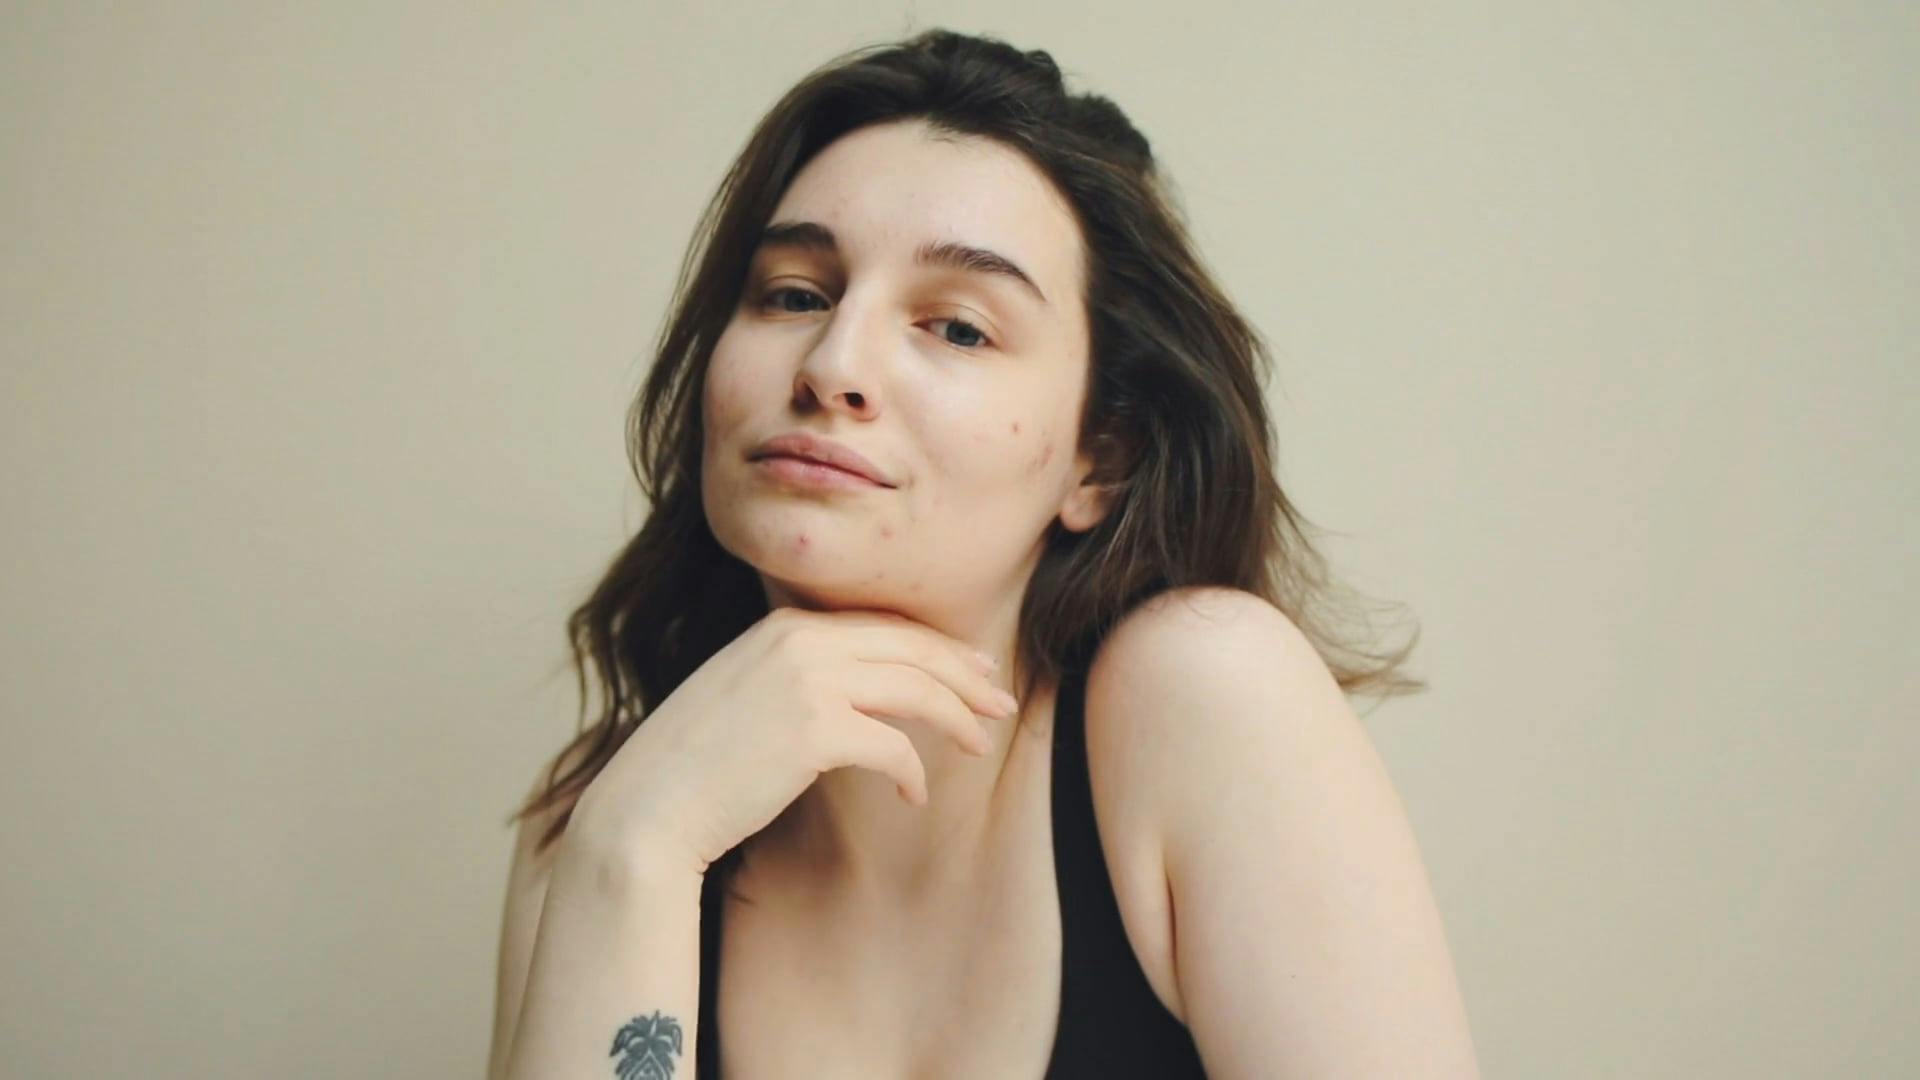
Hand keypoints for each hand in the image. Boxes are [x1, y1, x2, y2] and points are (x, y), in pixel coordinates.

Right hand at [566, 606, 1013, 874]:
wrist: (648, 807)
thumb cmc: (697, 765)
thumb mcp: (747, 695)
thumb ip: (801, 676)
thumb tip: (864, 690)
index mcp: (785, 626)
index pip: (885, 626)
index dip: (939, 648)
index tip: (975, 671)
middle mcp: (799, 640)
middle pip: (912, 648)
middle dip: (966, 677)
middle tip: (1000, 706)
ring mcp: (808, 681)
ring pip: (915, 688)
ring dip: (957, 718)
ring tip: (980, 745)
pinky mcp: (815, 730)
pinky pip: (893, 746)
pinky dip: (913, 771)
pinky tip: (915, 794)